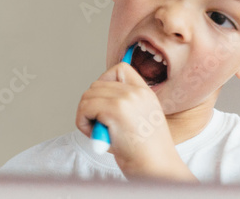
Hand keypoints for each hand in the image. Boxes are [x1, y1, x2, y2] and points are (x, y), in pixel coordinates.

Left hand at [76, 63, 195, 181]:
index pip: (119, 69)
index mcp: (145, 92)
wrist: (156, 169)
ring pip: (88, 96)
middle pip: (97, 84)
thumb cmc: (145, 153)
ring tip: (100, 132)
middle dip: (92, 105)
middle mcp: (136, 92)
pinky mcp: (115, 110)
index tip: (104, 104)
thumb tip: (94, 98)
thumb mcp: (140, 119)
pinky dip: (83, 123)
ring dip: (86, 115)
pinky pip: (84, 109)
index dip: (105, 81)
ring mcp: (126, 99)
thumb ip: (123, 105)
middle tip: (100, 125)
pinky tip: (98, 136)